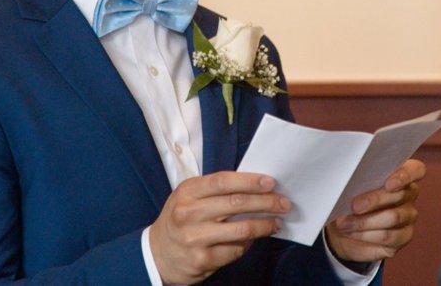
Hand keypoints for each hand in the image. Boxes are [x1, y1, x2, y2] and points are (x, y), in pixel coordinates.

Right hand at [149, 171, 290, 283]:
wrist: (157, 253)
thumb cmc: (181, 218)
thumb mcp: (189, 196)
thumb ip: (216, 190)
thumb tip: (256, 187)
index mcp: (187, 191)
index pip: (223, 181)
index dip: (250, 181)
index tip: (271, 183)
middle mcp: (189, 214)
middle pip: (236, 204)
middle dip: (266, 202)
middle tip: (283, 203)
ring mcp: (195, 238)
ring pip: (241, 229)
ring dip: (265, 225)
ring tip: (276, 222)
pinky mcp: (202, 260)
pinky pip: (236, 250)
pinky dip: (249, 244)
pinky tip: (254, 239)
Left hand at [325, 159, 424, 263]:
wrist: (343, 226)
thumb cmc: (348, 198)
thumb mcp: (349, 186)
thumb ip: (356, 180)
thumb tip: (349, 181)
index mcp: (400, 174)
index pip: (416, 170)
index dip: (405, 175)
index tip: (388, 184)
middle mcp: (409, 194)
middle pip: (400, 195)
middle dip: (374, 200)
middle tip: (354, 206)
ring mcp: (408, 217)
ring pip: (393, 217)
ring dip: (365, 221)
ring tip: (344, 223)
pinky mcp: (403, 237)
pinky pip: (388, 237)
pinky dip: (365, 235)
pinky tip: (351, 232)